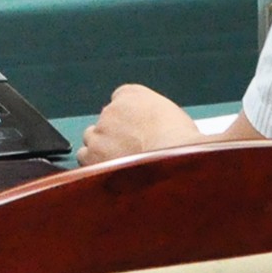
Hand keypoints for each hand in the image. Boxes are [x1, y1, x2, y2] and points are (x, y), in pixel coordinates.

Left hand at [77, 84, 201, 166]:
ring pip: (91, 140)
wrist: (177, 161)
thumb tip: (156, 134)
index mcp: (132, 94)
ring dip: (101, 151)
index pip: (121, 101)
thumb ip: (158, 118)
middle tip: (132, 154)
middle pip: (105, 122)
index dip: (129, 121)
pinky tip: (112, 177)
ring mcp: (98, 132)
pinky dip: (94, 166)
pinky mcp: (91, 155)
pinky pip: (85, 159)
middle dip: (114, 136)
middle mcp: (110, 109)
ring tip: (121, 168)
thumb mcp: (177, 119)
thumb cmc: (186, 144)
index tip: (138, 135)